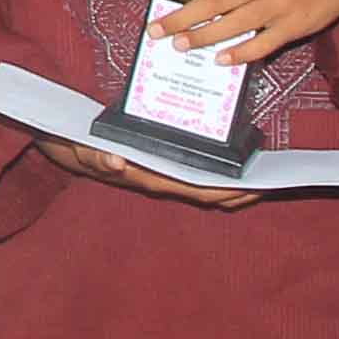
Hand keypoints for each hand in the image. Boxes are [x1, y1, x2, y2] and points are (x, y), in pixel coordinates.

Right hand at [28, 132, 256, 211]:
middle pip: (209, 191)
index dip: (227, 192)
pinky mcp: (162, 163)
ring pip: (206, 183)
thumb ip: (97, 155)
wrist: (65, 146)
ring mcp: (163, 173)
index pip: (197, 190)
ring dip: (233, 182)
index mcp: (151, 178)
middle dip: (241, 191)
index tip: (254, 189)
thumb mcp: (82, 148)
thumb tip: (116, 161)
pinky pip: (196, 171)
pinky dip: (217, 168)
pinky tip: (232, 160)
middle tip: (273, 181)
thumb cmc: (77, 146)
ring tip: (261, 173)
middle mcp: (162, 179)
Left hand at [153, 0, 338, 65]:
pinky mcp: (293, 26)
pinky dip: (238, 54)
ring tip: (180, 44)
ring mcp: (278, 5)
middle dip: (180, 17)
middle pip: (212, 1)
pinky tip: (220, 58)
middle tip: (157, 29)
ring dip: (201, 37)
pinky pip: (260, 45)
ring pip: (230, 25)